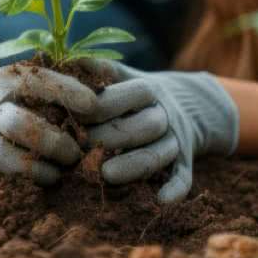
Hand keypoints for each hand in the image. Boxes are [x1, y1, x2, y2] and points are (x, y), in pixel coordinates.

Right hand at [0, 64, 95, 185]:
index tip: (95, 106)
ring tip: (57, 175)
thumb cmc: (26, 96)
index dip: (67, 93)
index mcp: (10, 78)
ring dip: (33, 169)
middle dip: (51, 143)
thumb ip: (70, 84)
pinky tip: (31, 185)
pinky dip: (8, 184)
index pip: (38, 82)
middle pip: (17, 125)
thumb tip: (106, 90)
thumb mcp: (41, 79)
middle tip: (75, 154)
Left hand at [84, 62, 237, 202]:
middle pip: (145, 125)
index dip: (102, 105)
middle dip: (112, 136)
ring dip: (135, 164)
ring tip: (106, 175)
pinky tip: (160, 201)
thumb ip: (99, 68)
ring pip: (161, 153)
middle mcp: (165, 115)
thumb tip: (67, 56)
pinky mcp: (186, 163)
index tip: (73, 114)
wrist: (191, 104)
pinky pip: (184, 178)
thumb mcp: (125, 75)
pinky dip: (175, 190)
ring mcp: (178, 141)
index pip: (130, 94)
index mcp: (149, 89)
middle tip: (80, 148)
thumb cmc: (140, 93)